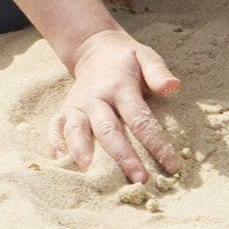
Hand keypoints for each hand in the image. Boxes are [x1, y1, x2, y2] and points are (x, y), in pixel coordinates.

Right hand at [49, 28, 182, 183]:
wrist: (93, 48)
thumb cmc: (126, 59)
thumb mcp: (145, 57)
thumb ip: (158, 72)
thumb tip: (173, 87)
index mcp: (120, 86)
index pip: (139, 118)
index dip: (157, 143)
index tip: (172, 166)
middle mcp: (96, 97)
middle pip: (108, 130)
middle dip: (123, 156)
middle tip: (139, 180)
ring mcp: (78, 104)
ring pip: (77, 129)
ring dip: (82, 150)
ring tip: (89, 171)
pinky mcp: (65, 109)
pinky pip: (55, 125)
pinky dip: (54, 141)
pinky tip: (58, 159)